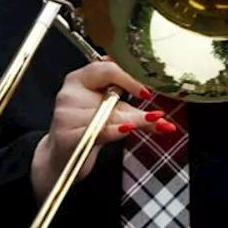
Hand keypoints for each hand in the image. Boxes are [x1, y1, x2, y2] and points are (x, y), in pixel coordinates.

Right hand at [30, 59, 175, 199]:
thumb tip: (163, 120)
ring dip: (131, 123)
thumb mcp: (113, 115)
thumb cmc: (88, 129)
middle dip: (137, 110)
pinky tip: (126, 128)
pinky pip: (97, 130)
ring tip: (148, 126)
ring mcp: (66, 114)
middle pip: (111, 97)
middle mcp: (69, 92)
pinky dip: (114, 131)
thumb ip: (135, 112)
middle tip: (158, 116)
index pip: (107, 69)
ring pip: (107, 116)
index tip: (146, 93)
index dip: (129, 79)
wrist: (63, 158)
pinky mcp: (66, 135)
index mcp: (80, 78)